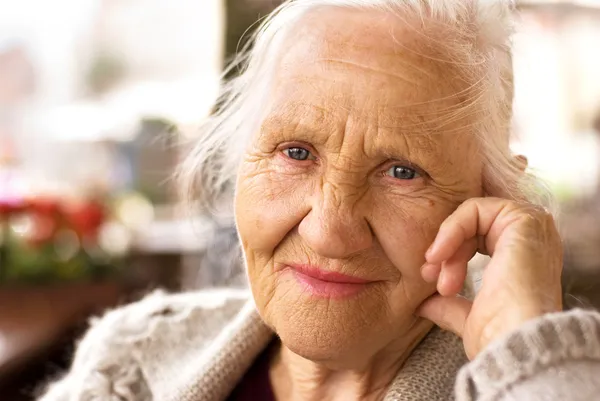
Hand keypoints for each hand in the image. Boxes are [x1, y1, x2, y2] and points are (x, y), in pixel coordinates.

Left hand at [417, 197, 562, 359]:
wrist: (513, 341)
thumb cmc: (498, 335)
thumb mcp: (468, 317)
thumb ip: (449, 306)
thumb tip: (424, 305)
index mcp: (524, 260)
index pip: (476, 239)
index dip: (450, 255)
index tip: (431, 279)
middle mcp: (532, 240)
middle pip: (472, 227)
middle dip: (445, 251)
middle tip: (429, 276)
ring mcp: (532, 228)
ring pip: (472, 216)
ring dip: (447, 243)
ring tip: (437, 276)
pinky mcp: (526, 219)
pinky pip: (475, 208)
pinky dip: (452, 228)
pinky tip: (440, 254)